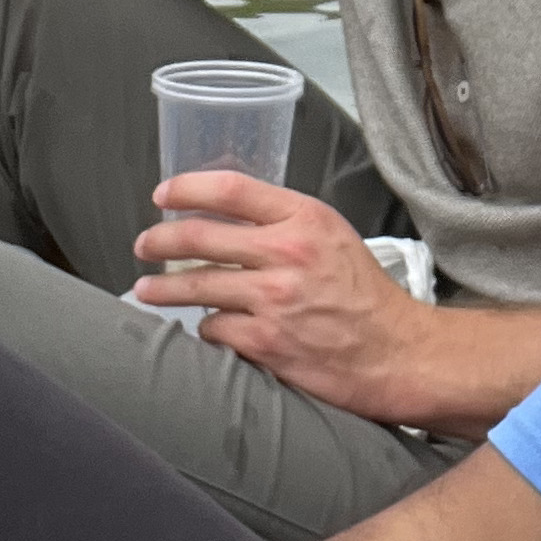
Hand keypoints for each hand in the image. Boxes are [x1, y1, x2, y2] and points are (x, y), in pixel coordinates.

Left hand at [136, 173, 441, 424]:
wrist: (395, 353)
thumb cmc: (364, 295)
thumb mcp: (332, 236)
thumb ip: (283, 222)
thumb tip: (224, 217)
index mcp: (305, 218)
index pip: (231, 188)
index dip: (187, 188)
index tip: (163, 195)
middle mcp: (287, 253)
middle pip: (198, 235)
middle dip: (158, 240)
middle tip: (145, 245)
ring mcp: (273, 299)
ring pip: (195, 285)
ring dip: (162, 288)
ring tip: (146, 289)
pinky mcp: (265, 341)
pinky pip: (212, 327)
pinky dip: (205, 327)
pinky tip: (208, 327)